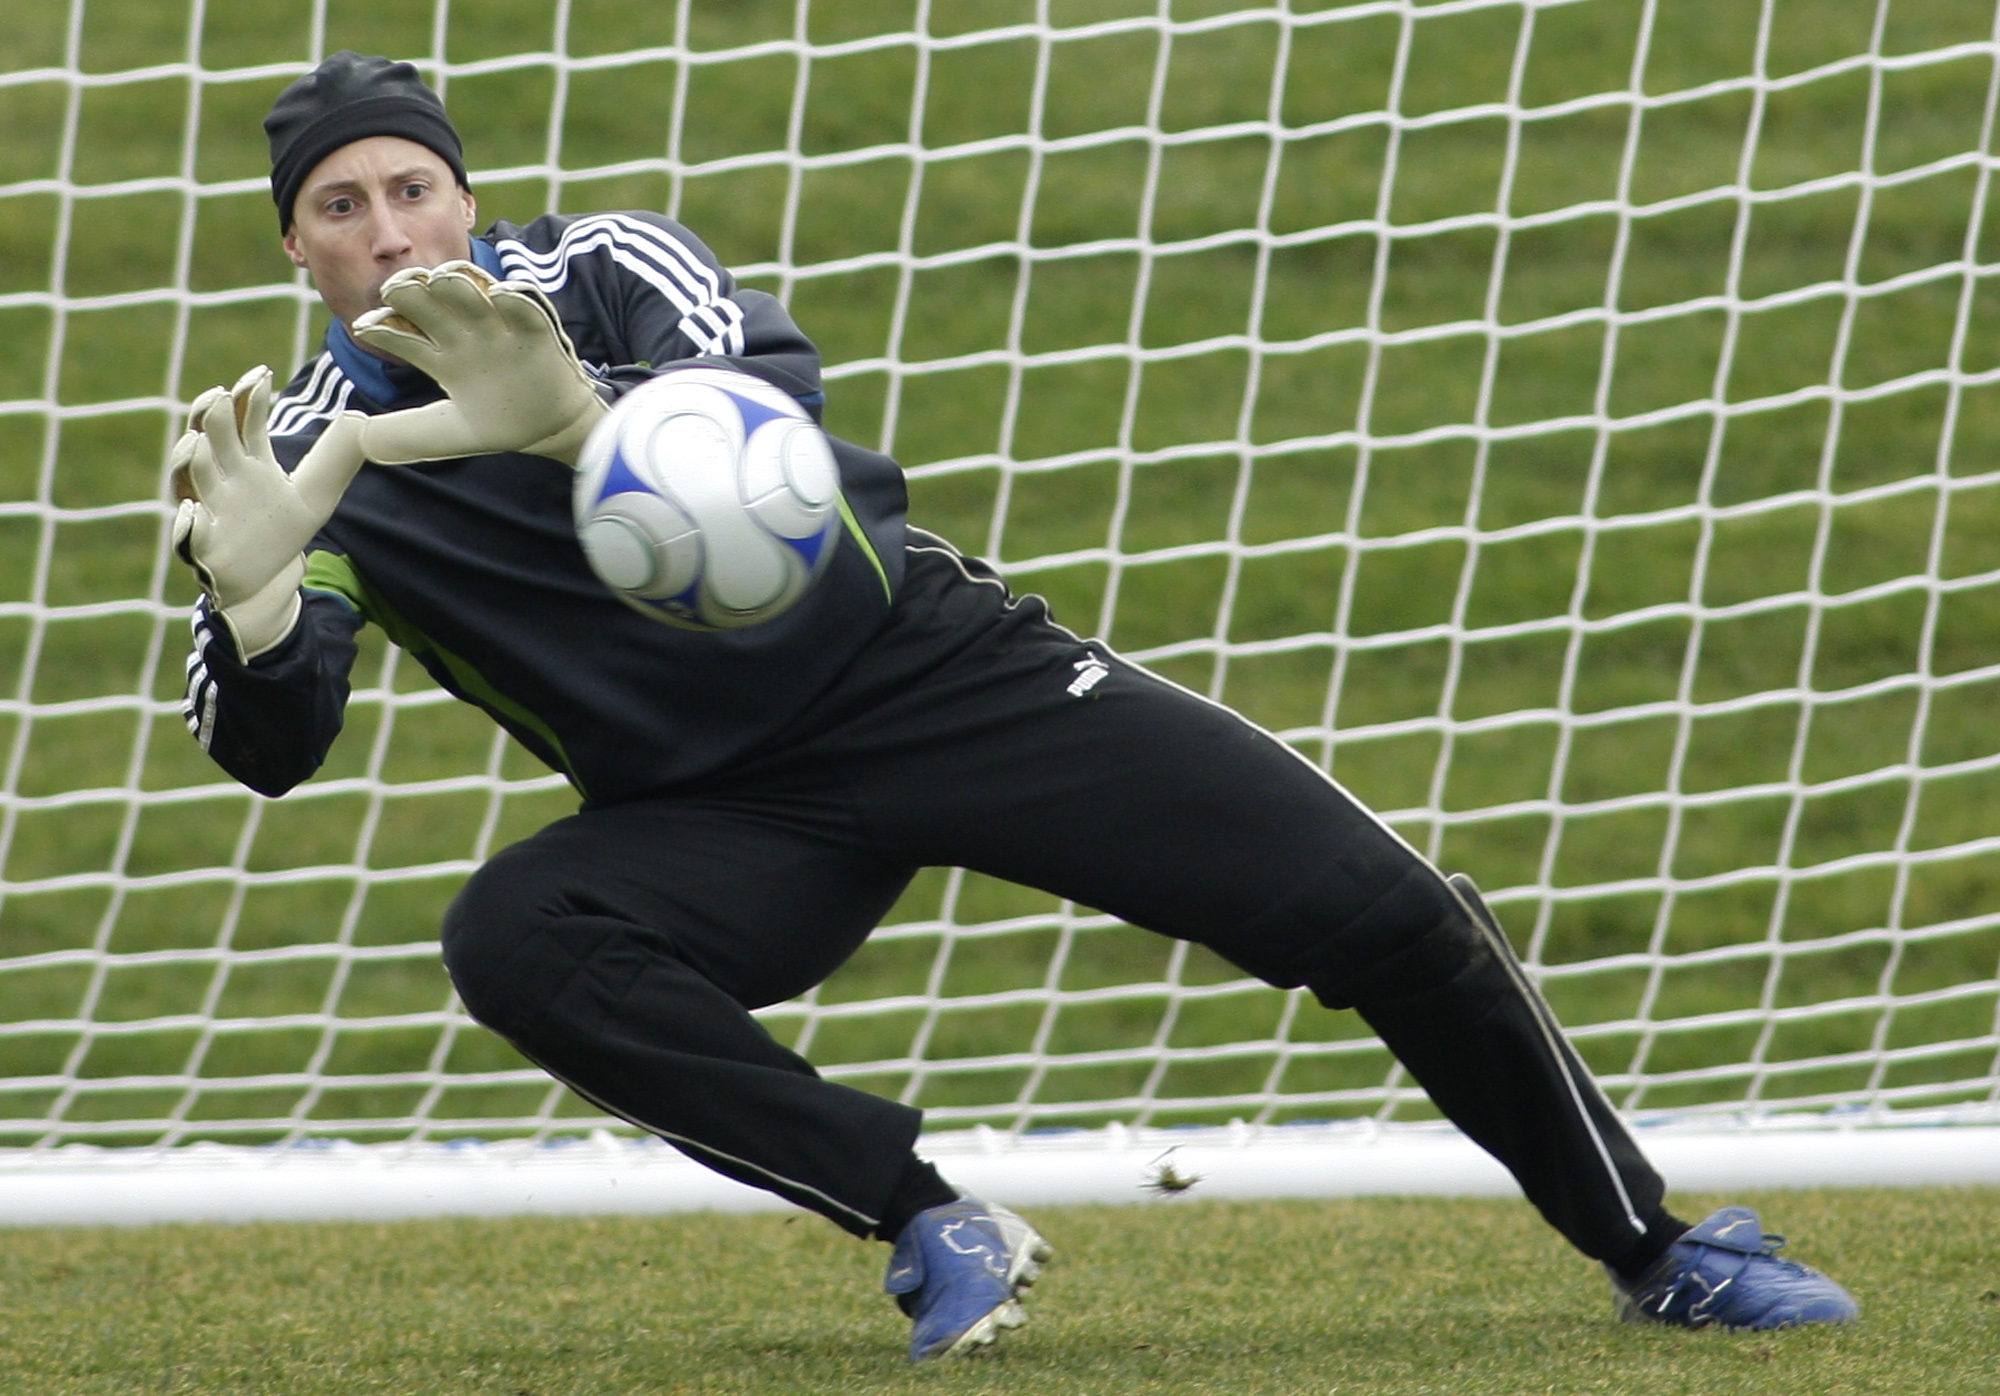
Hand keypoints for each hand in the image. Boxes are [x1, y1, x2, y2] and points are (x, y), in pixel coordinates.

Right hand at [170, 365, 366, 659]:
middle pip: (211, 442)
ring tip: (196, 441)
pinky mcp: (202, 550)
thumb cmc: (279, 530)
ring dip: (190, 461)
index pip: (247, 422)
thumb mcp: (315, 494)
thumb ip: (335, 460)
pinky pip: (187, 537)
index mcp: (248, 463)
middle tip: (220, 395)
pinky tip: (192, 513)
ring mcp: (208, 512)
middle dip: (212, 419)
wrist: (262, 583)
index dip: (252, 398)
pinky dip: (187, 526)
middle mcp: (222, 481)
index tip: (262, 374)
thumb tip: (361, 419)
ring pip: (190, 482)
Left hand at [350, 260, 606, 467]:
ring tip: (440, 280)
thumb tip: (359, 438)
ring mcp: (500, 329)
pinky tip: (498, 293)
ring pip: (471, 294)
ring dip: (453, 283)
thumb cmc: (502, 423)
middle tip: (395, 289)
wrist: (553, 429)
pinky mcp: (537, 332)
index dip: (383, 327)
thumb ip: (407, 432)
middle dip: (410, 290)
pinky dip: (514, 297)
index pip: (403, 333)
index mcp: (441, 355)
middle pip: (430, 302)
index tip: (365, 327)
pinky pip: (526, 307)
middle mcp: (466, 335)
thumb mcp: (451, 432)